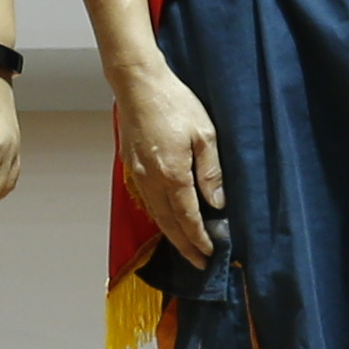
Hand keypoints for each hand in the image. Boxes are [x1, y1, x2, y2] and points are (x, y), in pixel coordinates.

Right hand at [114, 54, 225, 264]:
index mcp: (173, 174)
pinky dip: (159, 217)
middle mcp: (152, 180)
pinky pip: (148, 201)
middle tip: (199, 263)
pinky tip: (167, 219)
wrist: (138, 85)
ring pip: (156, 214)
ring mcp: (139, 174)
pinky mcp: (132, 165)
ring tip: (185, 248)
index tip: (210, 254)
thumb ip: (211, 172)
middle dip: (185, 246)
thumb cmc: (175, 103)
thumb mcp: (205, 134)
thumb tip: (216, 204)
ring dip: (171, 235)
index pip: (188, 218)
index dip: (199, 239)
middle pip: (169, 223)